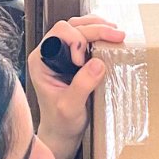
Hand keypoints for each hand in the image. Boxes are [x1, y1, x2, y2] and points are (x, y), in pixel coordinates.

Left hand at [29, 16, 125, 158]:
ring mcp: (61, 54)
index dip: (76, 41)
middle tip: (117, 36)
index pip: (59, 34)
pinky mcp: (73, 58)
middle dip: (95, 29)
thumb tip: (98, 63)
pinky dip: (99, 34)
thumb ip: (81, 86)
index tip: (83, 61)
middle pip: (71, 27)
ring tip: (116, 33)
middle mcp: (49, 53)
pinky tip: (111, 38)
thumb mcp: (70, 108)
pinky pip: (85, 37)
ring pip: (79, 27)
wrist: (62, 132)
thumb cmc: (61, 122)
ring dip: (98, 27)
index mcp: (41, 61)